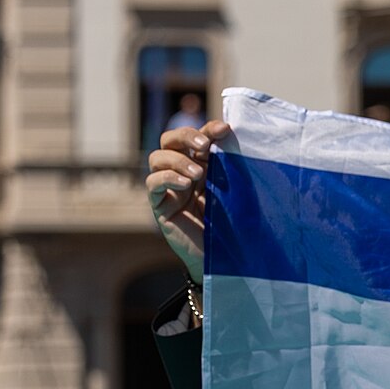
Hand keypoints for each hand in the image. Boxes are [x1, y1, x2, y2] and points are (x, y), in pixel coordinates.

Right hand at [145, 119, 232, 283]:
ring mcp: (169, 189)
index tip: (225, 129)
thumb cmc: (236, 225)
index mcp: (203, 165)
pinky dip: (167, 178)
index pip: (197, 137)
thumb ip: (232, 168)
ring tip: (198, 174)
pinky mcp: (160, 206)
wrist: (227, 260)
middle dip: (185, 135)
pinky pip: (153, 184)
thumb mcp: (236, 192)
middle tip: (204, 144)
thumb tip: (235, 138)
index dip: (207, 129)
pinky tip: (184, 184)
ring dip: (178, 160)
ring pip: (157, 158)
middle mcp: (182, 173)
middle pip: (170, 140)